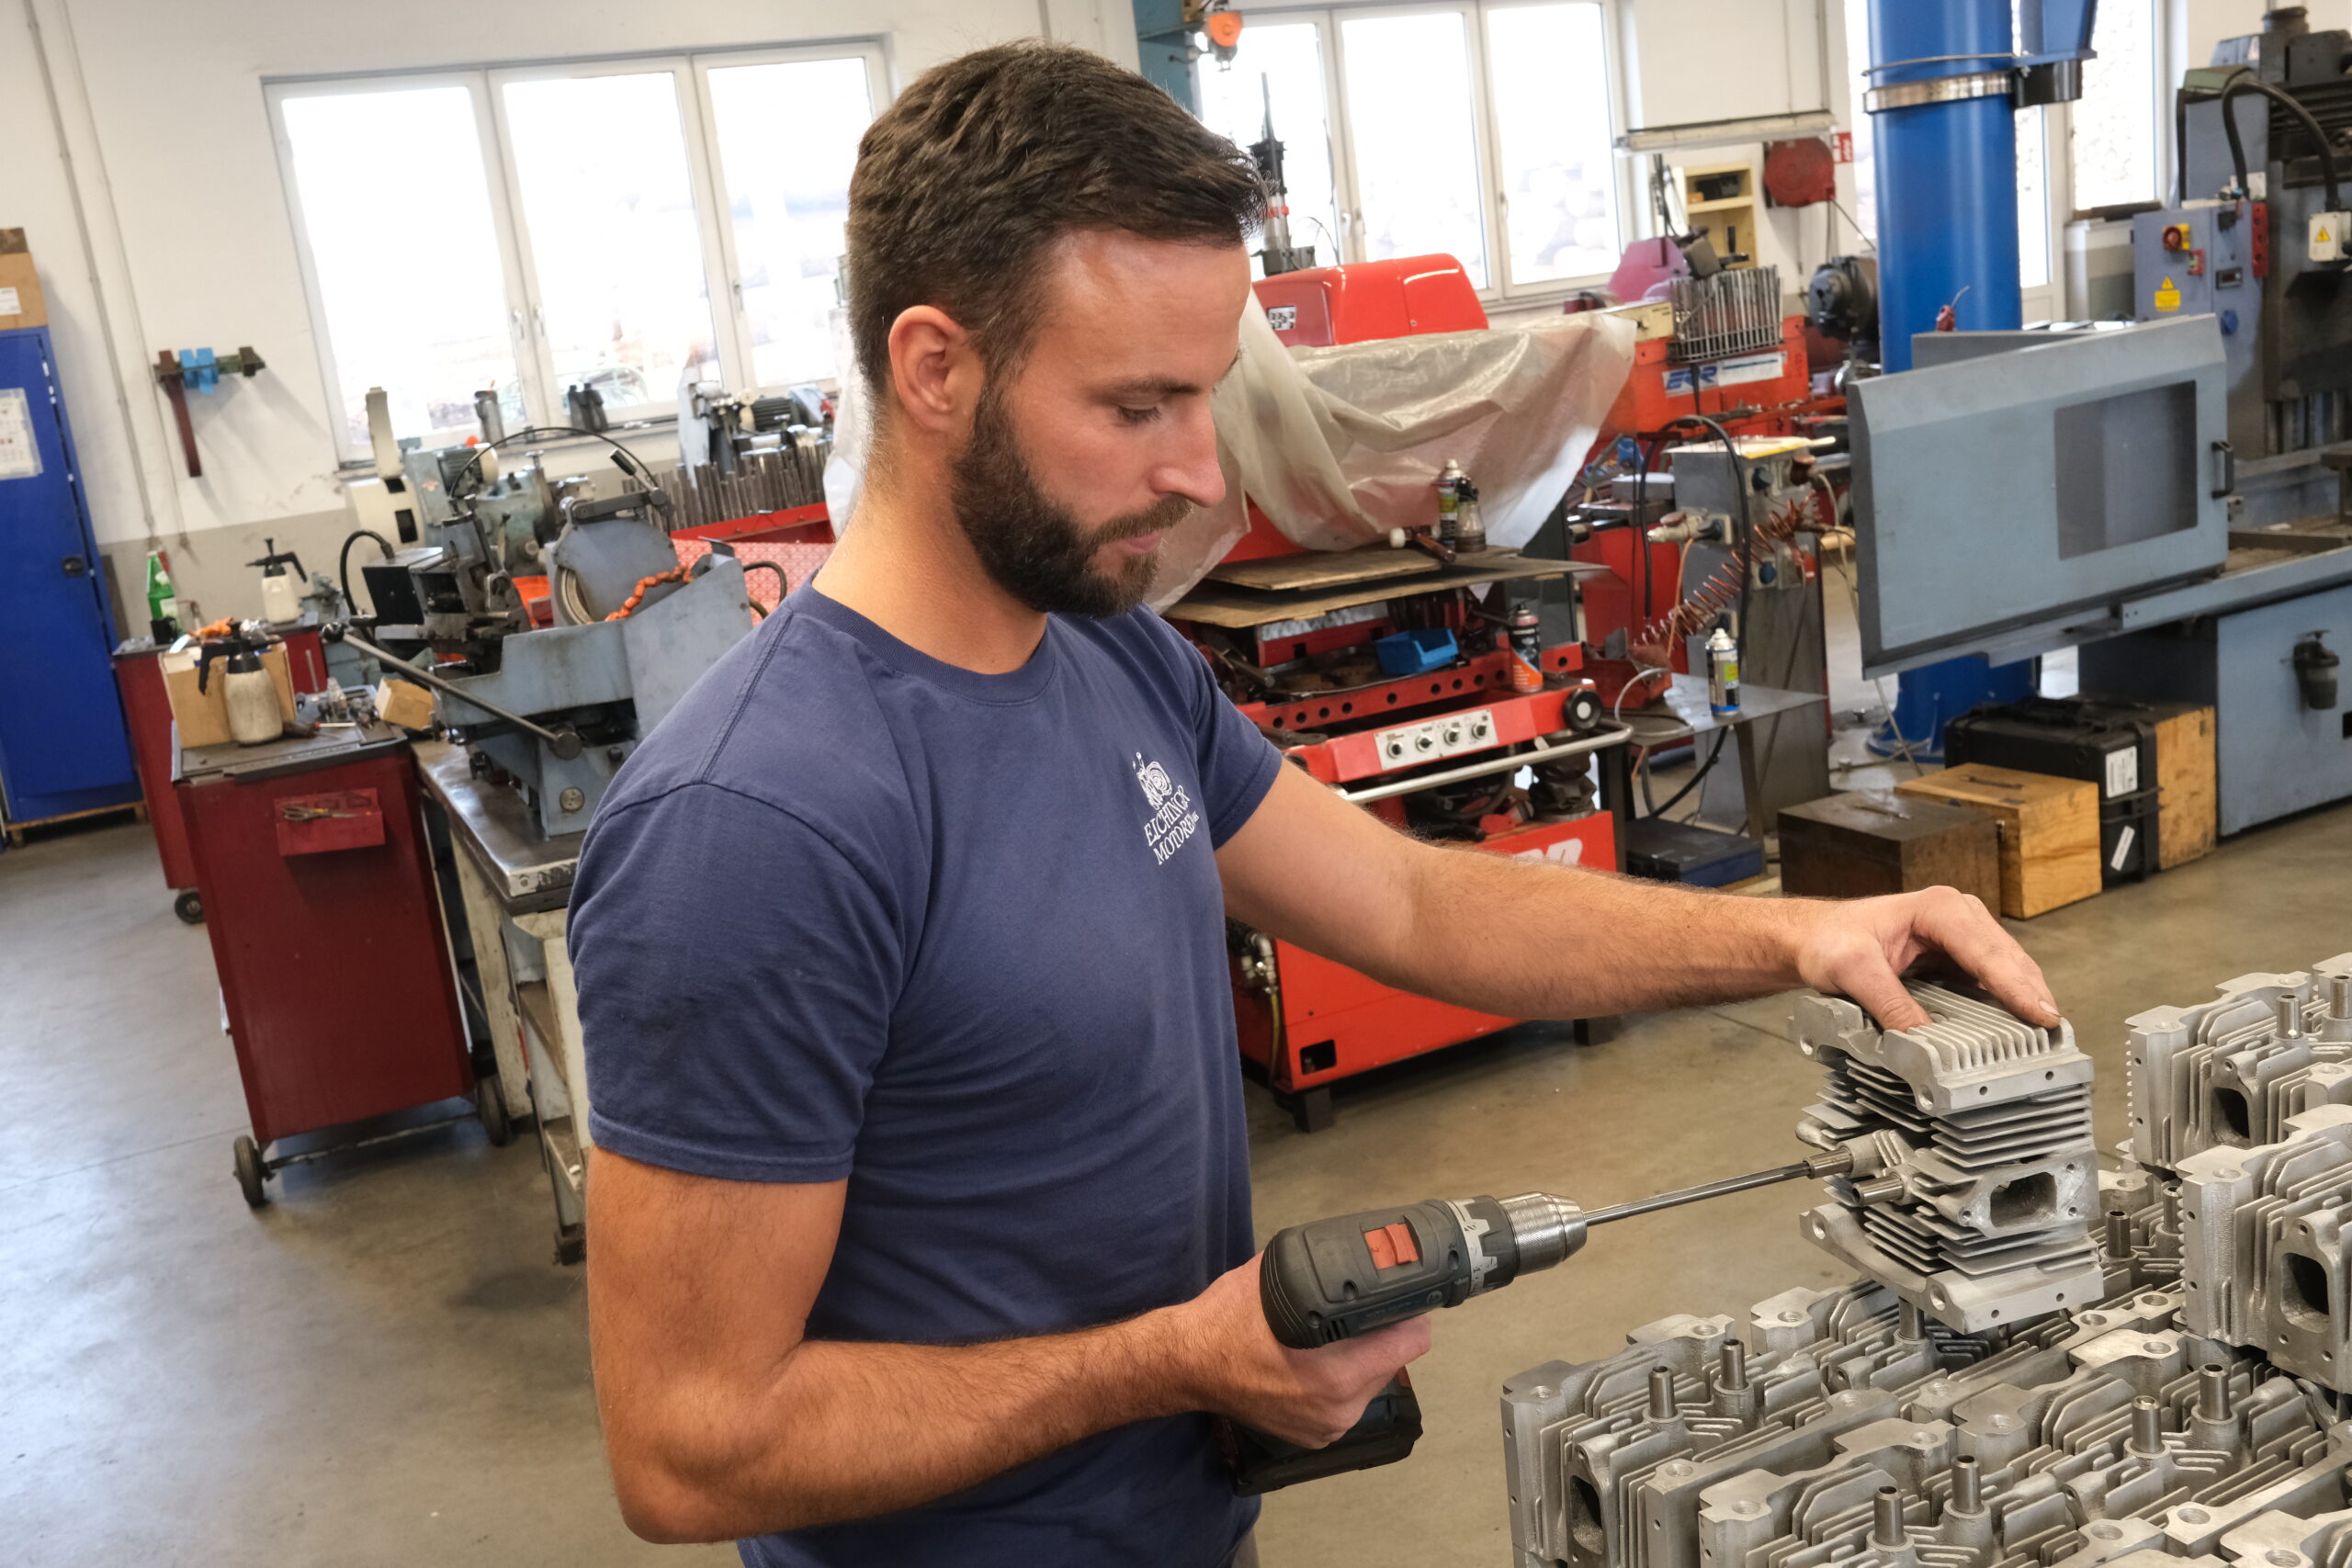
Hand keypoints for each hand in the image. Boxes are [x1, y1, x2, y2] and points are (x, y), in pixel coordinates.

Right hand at [1165, 1253, 1430, 1447]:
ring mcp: (1328, 1427)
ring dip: (1363, 1358)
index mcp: (1339, 1372)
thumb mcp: (1278, 1278)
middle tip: (1361, 1309)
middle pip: (1393, 1359)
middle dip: (1382, 1333)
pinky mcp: (1316, 1437)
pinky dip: (1341, 1381)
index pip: (1412, 1340)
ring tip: (1335, 1334)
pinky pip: (1348, 1401)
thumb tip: (1362, 1253)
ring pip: (1371, 1381)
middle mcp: (1341, 1406)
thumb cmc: (1228, 1318)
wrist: (1186, 1363)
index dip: (1410, 1311)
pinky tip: (1317, 1362)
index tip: (1400, 1294)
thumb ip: (1323, 1271)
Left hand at [1789, 886, 2059, 1032]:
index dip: (2015, 985)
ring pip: (2006, 972)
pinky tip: (2015, 1030)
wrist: (1814, 939)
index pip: (1986, 949)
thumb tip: (1922, 1037)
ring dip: (2023, 1001)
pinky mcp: (1958, 962)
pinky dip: (2005, 1006)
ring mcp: (1962, 940)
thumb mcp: (1851, 969)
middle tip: (2052, 1034)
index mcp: (1938, 907)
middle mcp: (1958, 917)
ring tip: (2042, 1038)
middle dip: (2031, 995)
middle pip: (2008, 960)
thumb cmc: (1830, 940)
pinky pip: (1991, 985)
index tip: (2039, 1013)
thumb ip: (1887, 1001)